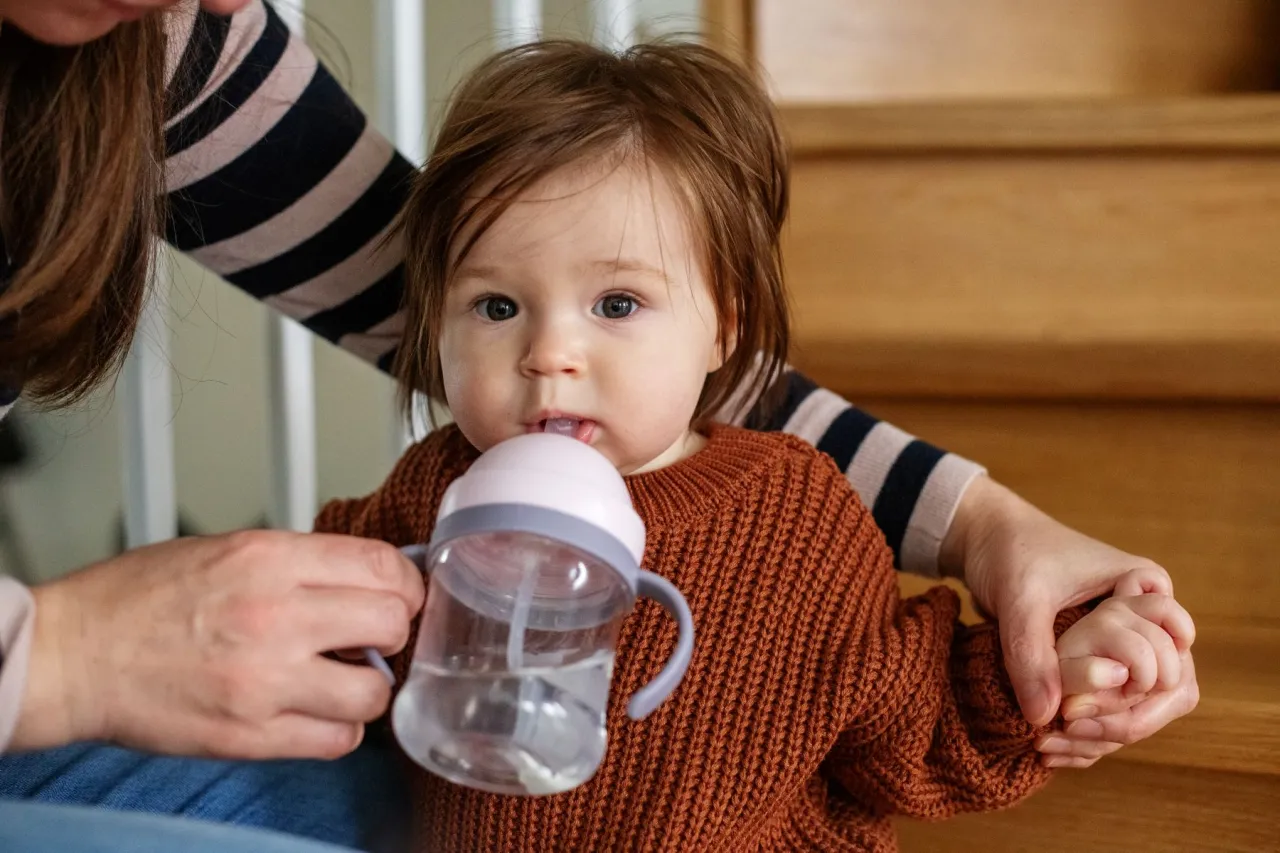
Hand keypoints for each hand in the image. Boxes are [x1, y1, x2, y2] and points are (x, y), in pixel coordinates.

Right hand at [14, 530, 423, 759]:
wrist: (77, 655)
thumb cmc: (140, 599)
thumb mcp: (229, 549)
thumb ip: (301, 563)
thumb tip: (363, 579)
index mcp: (270, 560)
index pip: (383, 566)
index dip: (406, 584)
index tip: (403, 595)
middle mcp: (276, 616)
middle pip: (392, 623)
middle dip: (395, 630)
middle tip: (377, 636)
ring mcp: (266, 681)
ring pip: (375, 693)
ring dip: (371, 687)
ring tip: (346, 678)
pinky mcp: (252, 735)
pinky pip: (337, 740)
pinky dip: (340, 729)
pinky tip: (319, 712)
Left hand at [940, 476, 1199, 763]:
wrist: (985, 539)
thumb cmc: (1011, 553)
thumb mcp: (1020, 599)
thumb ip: (1032, 653)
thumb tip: (1046, 718)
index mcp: (1146, 590)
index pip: (1172, 659)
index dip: (1135, 695)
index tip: (1076, 709)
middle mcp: (1147, 619)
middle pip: (1167, 691)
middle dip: (1122, 721)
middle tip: (1066, 730)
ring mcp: (1126, 641)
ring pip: (1141, 705)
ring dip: (1104, 732)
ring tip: (1049, 744)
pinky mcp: (1100, 659)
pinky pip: (1112, 705)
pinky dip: (1088, 729)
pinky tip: (1048, 745)